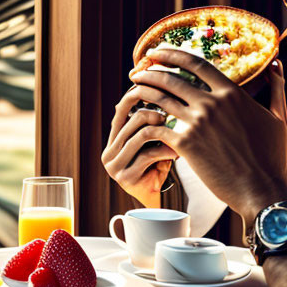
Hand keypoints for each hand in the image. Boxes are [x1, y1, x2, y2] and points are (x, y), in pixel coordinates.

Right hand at [102, 89, 177, 207]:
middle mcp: (109, 152)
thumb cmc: (158, 165)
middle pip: (133, 121)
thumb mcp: (152, 142)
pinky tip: (178, 151)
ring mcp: (114, 166)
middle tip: (172, 116)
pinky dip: (166, 150)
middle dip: (156, 115)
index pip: (121, 110)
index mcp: (113, 140)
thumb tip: (162, 91)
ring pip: (140, 136)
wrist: (158, 197)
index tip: (158, 89)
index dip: (137, 96)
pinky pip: (147, 155)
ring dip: (163, 132)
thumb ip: (150, 124)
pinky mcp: (124, 177)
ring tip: (178, 132)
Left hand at [129, 50, 286, 224]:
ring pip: (160, 99)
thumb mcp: (279, 117)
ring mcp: (197, 123)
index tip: (159, 52)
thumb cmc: (274, 157)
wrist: (263, 190)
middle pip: (172, 78)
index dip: (173, 54)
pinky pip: (158, 127)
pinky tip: (140, 123)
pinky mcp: (186, 145)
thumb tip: (277, 65)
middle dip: (150, 71)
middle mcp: (212, 103)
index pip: (196, 63)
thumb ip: (276, 88)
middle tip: (138, 70)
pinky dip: (147, 122)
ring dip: (143, 92)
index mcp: (232, 93)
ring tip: (133, 90)